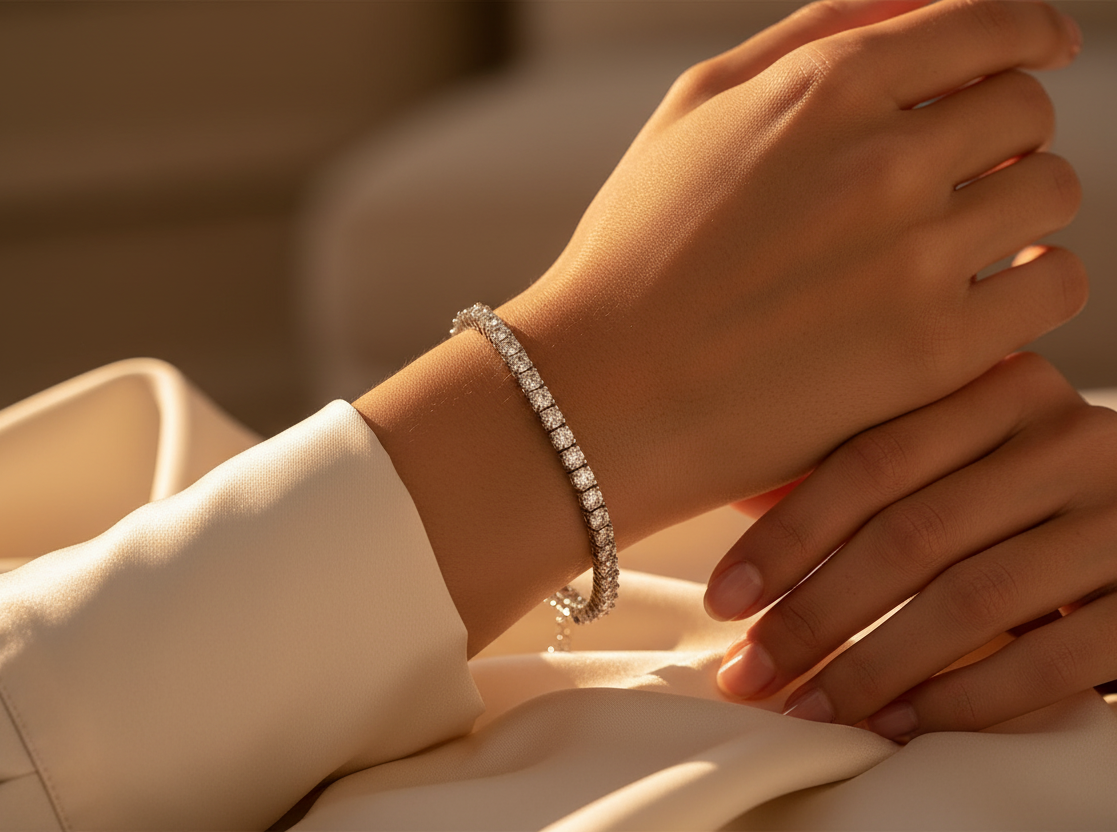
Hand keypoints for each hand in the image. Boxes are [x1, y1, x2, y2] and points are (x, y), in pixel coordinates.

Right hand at [359, 0, 1083, 653]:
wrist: (603, 395)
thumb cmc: (636, 254)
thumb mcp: (693, 111)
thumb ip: (807, 36)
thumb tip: (911, 5)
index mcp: (824, 87)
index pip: (989, 25)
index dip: (1030, 34)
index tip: (1043, 51)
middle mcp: (883, 160)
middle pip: (1028, 110)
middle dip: (1007, 134)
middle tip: (972, 172)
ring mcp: (914, 258)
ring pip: (1053, 195)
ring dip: (1022, 209)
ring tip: (971, 242)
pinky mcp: (934, 352)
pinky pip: (1051, 288)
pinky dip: (1029, 286)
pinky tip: (981, 301)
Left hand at [709, 352, 1116, 738]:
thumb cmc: (1035, 495)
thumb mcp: (970, 455)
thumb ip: (880, 463)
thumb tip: (743, 491)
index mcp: (1006, 390)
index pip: (871, 462)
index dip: (788, 536)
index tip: (725, 599)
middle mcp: (1070, 439)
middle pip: (910, 535)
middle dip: (814, 616)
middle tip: (749, 671)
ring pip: (970, 599)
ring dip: (871, 666)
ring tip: (806, 707)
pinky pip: (1047, 659)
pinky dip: (961, 699)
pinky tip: (895, 724)